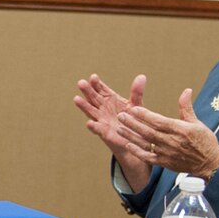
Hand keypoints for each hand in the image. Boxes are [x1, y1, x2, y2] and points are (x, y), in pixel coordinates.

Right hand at [75, 73, 152, 191]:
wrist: (135, 140)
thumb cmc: (134, 120)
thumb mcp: (136, 105)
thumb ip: (136, 92)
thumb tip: (141, 77)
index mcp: (111, 100)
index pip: (101, 89)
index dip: (97, 83)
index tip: (93, 77)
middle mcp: (103, 109)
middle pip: (93, 98)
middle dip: (87, 91)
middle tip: (81, 83)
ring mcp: (102, 120)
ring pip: (91, 112)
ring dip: (84, 106)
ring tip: (76, 99)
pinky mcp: (104, 133)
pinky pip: (97, 129)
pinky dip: (93, 126)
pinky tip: (89, 123)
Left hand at [111, 87, 218, 178]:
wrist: (210, 164)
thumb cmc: (205, 142)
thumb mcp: (197, 123)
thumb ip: (186, 107)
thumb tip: (186, 90)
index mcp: (180, 130)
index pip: (158, 121)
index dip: (144, 115)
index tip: (133, 108)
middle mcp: (172, 142)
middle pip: (148, 132)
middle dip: (133, 123)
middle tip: (121, 116)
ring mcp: (167, 153)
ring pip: (146, 143)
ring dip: (131, 136)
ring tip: (119, 128)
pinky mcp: (165, 163)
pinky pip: (148, 157)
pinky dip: (138, 152)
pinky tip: (128, 145)